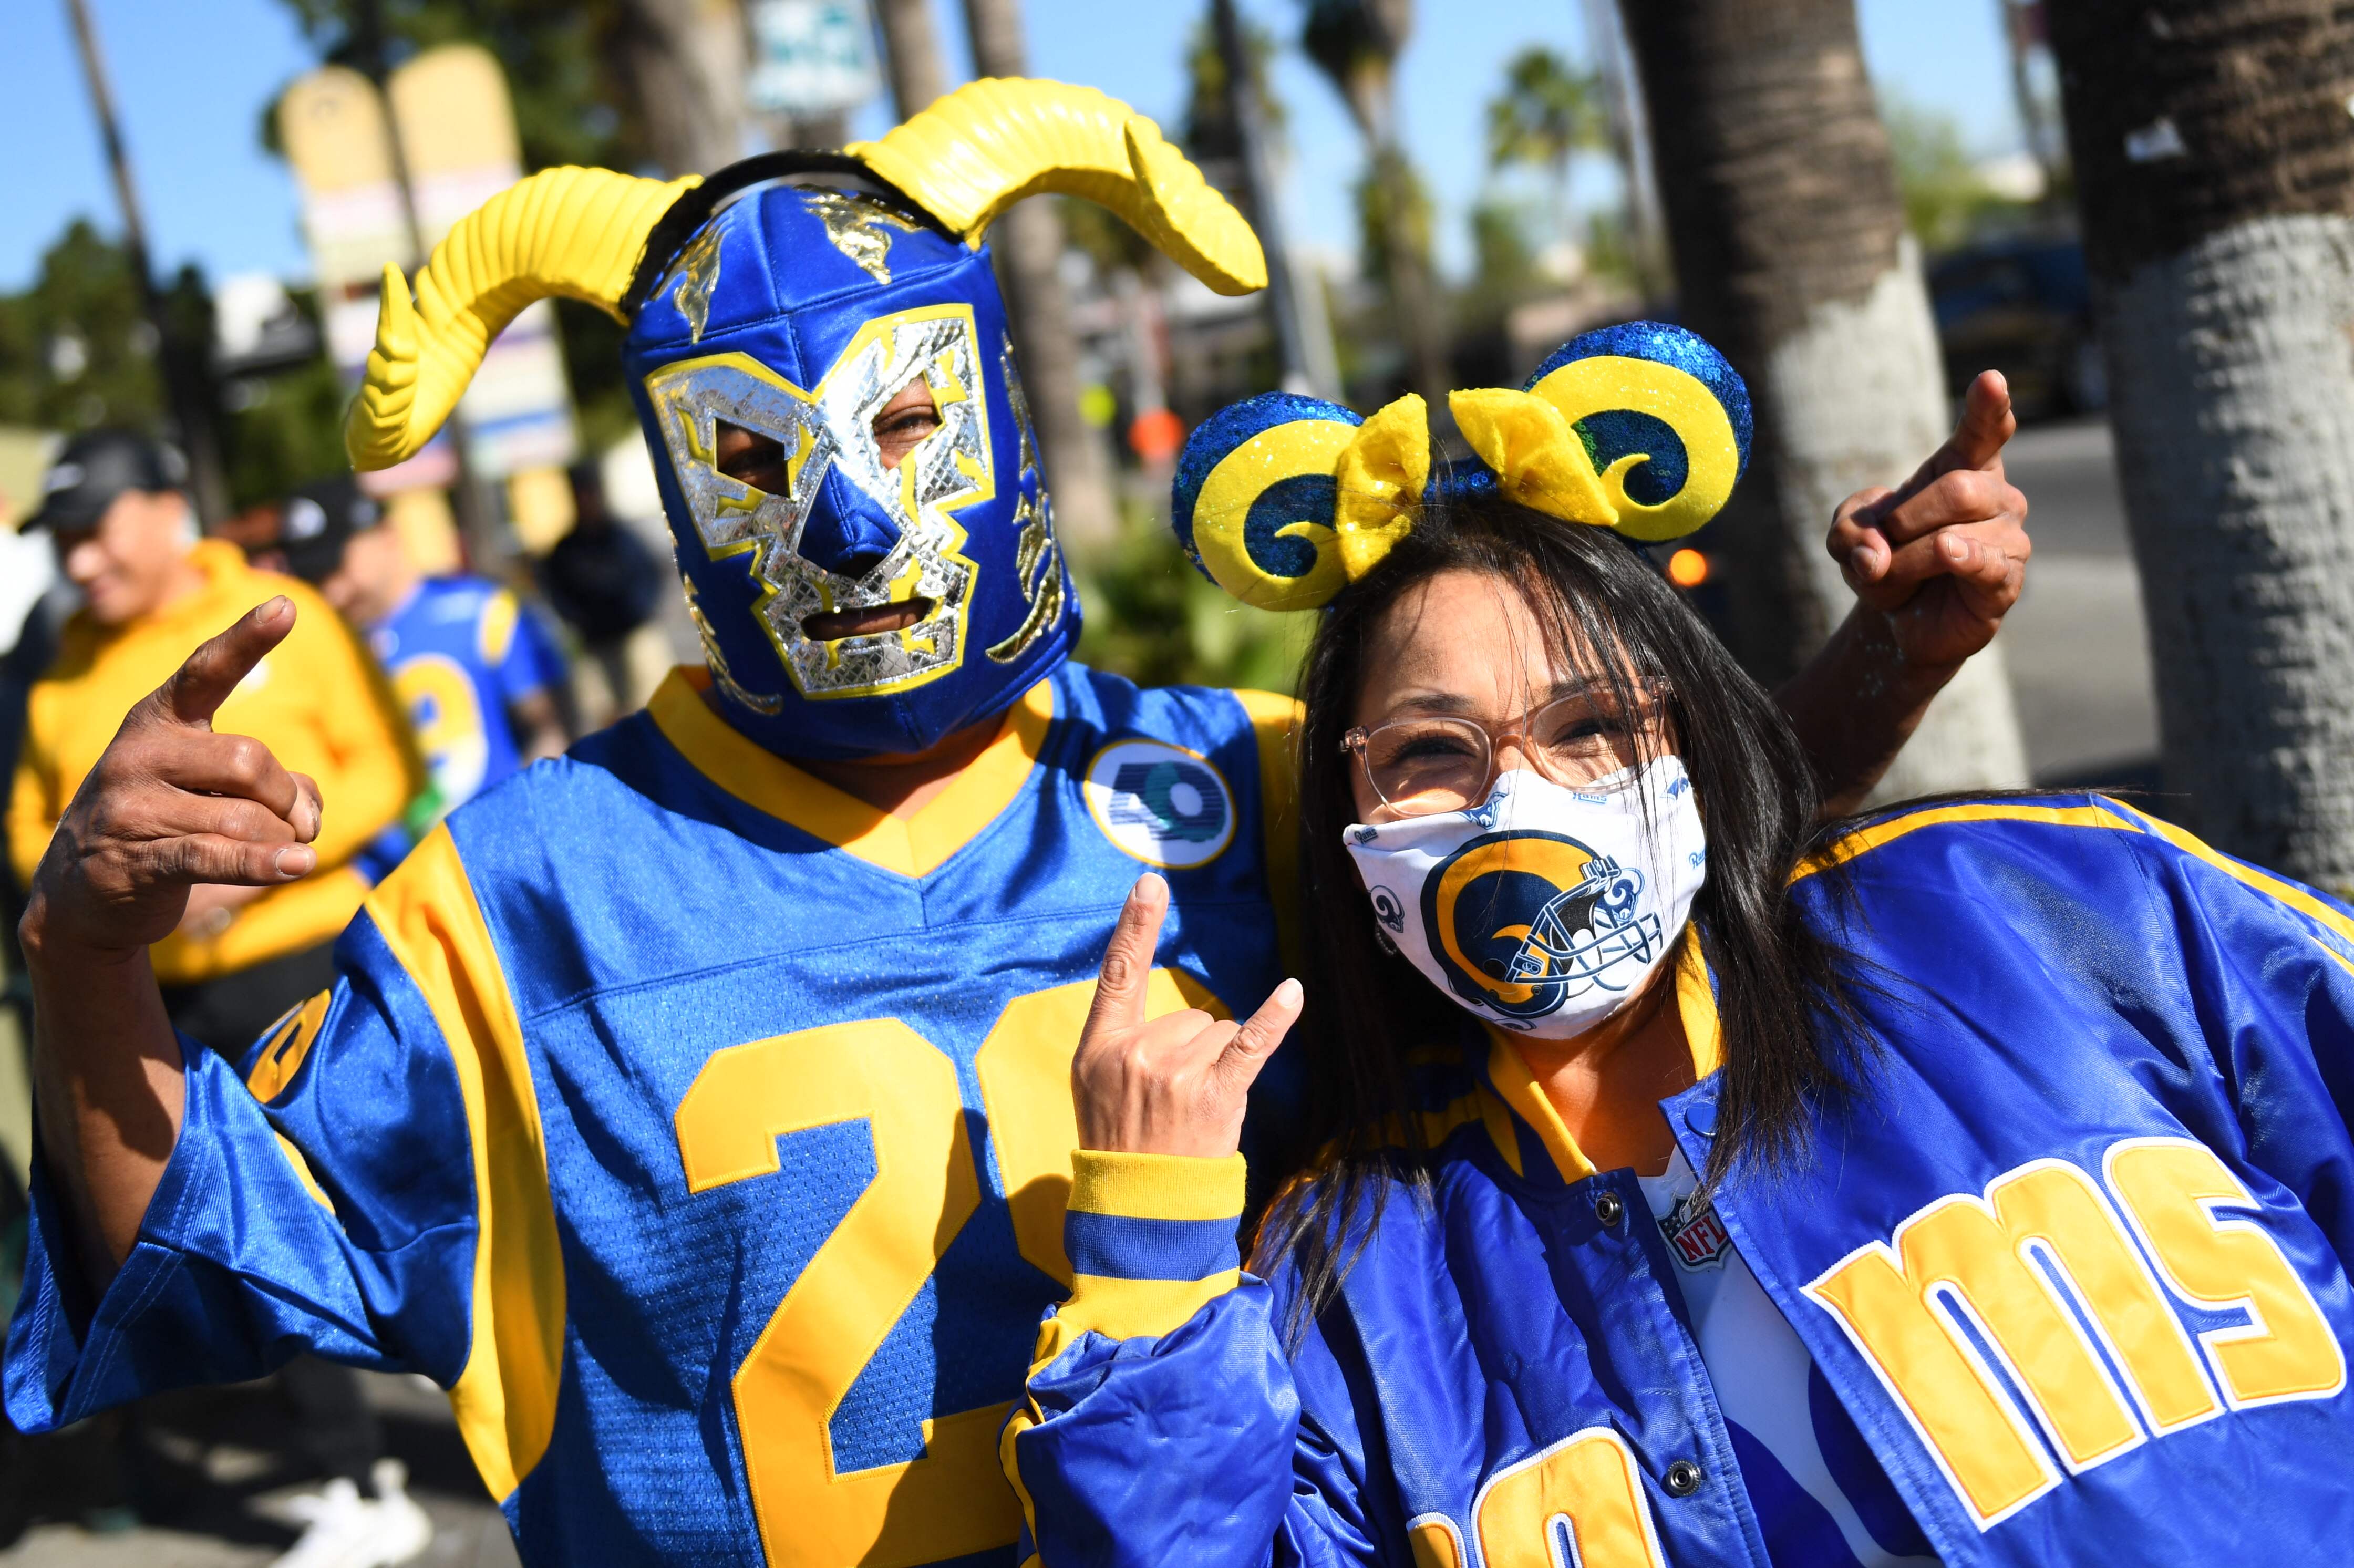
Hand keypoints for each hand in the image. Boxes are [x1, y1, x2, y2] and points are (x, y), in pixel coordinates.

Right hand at [21, 599, 323, 964]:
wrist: (84, 893)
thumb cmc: (170, 825)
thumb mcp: (215, 788)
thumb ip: (273, 783)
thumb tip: (309, 812)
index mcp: (160, 720)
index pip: (206, 670)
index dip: (247, 639)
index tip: (286, 606)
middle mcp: (140, 753)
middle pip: (248, 760)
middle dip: (287, 797)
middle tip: (298, 823)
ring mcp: (131, 805)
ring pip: (243, 816)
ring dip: (280, 840)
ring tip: (284, 854)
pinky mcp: (134, 859)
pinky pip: (215, 855)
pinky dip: (265, 863)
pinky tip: (297, 866)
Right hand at [1072, 874, 1301, 1158]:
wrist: (1138, 1208)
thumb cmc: (1121, 1142)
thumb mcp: (1095, 1086)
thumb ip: (1123, 1042)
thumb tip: (1172, 1017)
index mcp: (1101, 1045)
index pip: (1119, 972)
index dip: (1135, 925)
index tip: (1150, 883)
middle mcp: (1136, 1051)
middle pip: (1192, 1016)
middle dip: (1193, 1053)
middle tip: (1173, 1102)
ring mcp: (1175, 1073)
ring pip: (1220, 1034)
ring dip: (1217, 1068)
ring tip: (1192, 1112)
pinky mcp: (1215, 1095)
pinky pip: (1250, 1045)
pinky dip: (1274, 1019)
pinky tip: (1292, 992)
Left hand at [1826, 369, 2031, 671]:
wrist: (1899, 618)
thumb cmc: (1884, 560)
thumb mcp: (1848, 537)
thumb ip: (1848, 532)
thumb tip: (1874, 555)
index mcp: (1963, 466)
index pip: (1985, 429)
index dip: (1990, 406)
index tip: (1991, 379)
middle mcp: (1996, 494)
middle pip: (1956, 488)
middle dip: (1903, 522)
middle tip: (1883, 545)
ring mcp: (2009, 537)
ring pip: (1954, 536)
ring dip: (1906, 562)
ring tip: (1898, 577)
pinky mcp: (2008, 580)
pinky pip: (1986, 565)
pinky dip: (1957, 562)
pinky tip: (1948, 555)